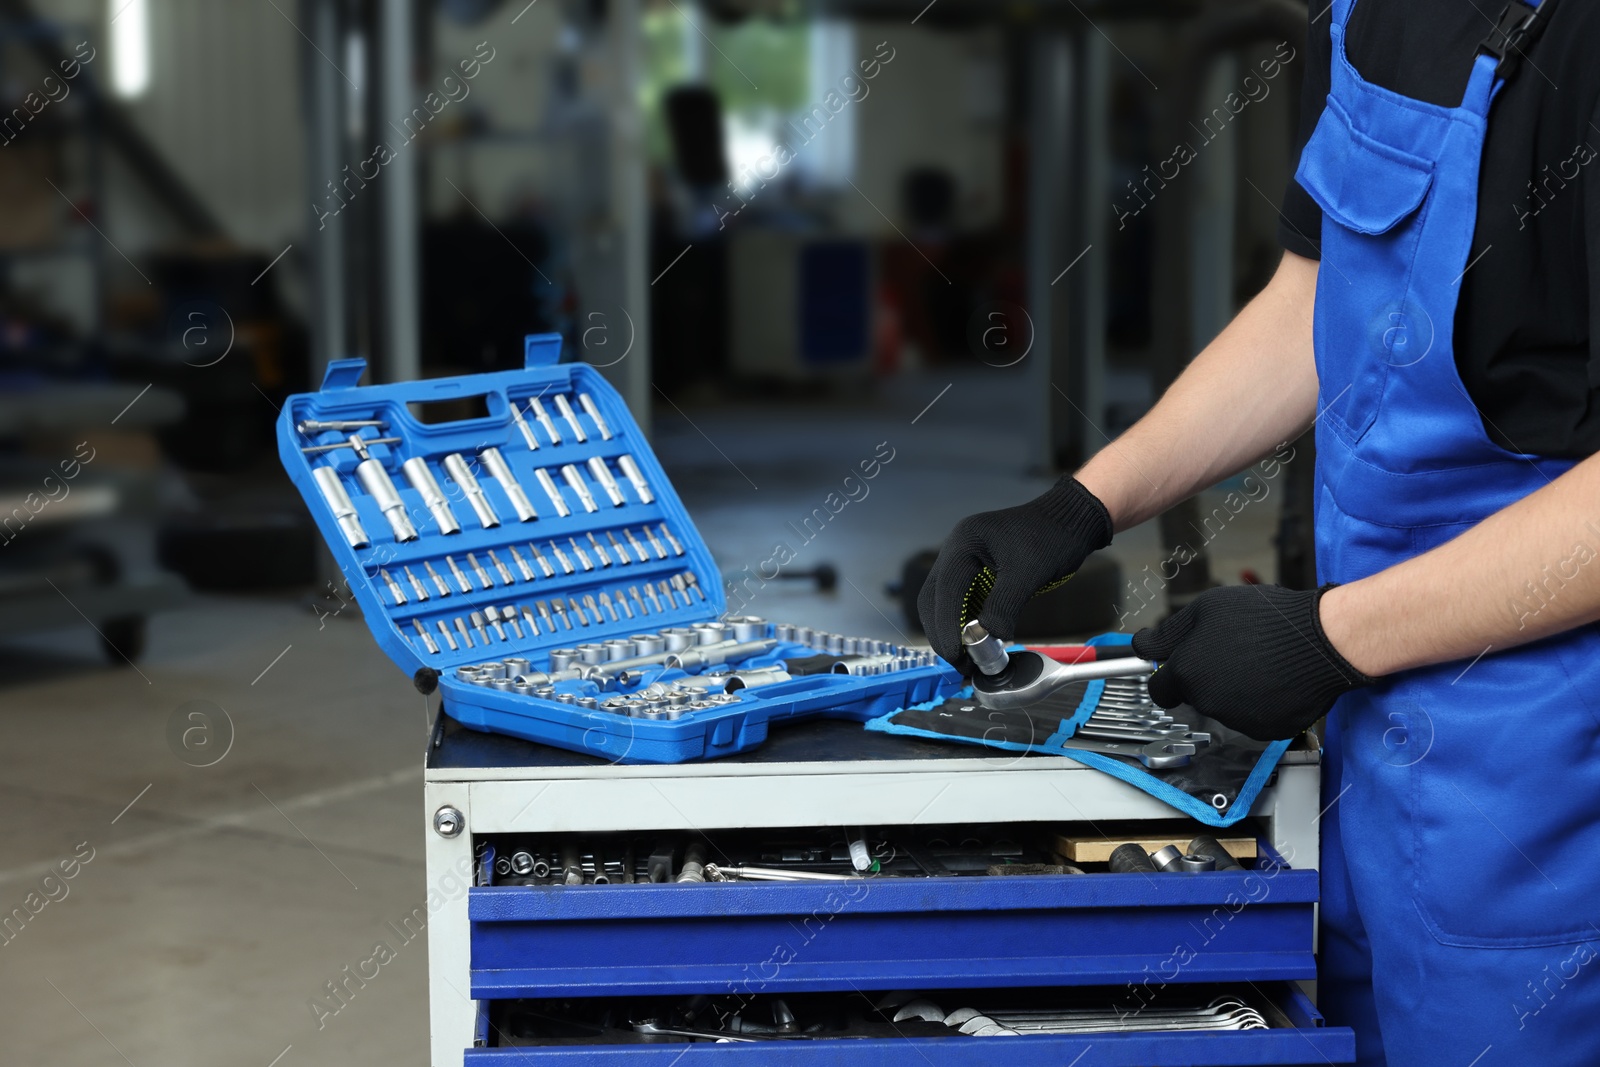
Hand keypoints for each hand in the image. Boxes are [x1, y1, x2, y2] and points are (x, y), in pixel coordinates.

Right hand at [918, 477, 1112, 671]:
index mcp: (965, 543)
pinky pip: (958, 602)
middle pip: (933, 599)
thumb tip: (988, 637)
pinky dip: (963, 624)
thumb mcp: (1029, 574)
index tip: (957, 655)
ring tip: (968, 658)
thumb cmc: (1052, 539)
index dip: (946, 626)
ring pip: (941, 603)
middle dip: (942, 633)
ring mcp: (962, 560)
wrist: (1068, 520)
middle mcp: (956, 550)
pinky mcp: (972, 572)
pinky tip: (975, 642)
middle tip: (960, 663)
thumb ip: (1004, 606)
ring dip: (949, 631)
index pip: (945, 591)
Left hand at [1130, 584, 1372, 740]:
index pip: (1159, 690)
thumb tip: (1144, 645)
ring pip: (1224, 707)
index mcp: (1188, 673)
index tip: (1179, 665)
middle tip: (1233, 651)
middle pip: (1195, 696)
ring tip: (1260, 661)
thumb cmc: (1267, 618)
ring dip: (1234, 689)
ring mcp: (1239, 720)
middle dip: (1206, 677)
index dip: (1168, 676)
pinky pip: (1254, 717)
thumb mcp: (1207, 608)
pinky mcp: (1268, 729)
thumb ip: (1169, 632)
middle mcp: (1208, 703)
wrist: (1322, 640)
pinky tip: (1276, 679)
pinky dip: (1261, 702)